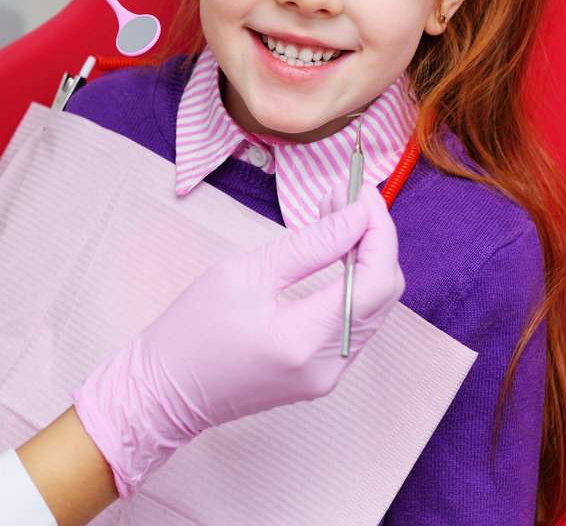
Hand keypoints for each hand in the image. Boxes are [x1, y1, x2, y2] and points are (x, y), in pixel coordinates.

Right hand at [71, 182, 403, 497]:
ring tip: (337, 214)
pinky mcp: (322, 373)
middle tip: (347, 196)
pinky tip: (333, 250)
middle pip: (383, 293)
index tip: (363, 192)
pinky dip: (351, 280)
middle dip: (373, 238)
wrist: (164, 392)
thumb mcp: (247, 272)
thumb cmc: (193, 328)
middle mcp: (329, 364)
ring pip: (373, 305)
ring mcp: (329, 374)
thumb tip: (357, 215)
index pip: (376, 279)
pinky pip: (354, 319)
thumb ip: (311, 243)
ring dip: (364, 256)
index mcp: (305, 339)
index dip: (379, 231)